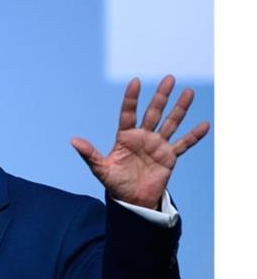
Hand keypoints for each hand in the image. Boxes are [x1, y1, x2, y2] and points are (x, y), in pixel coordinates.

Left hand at [70, 75, 208, 208]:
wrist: (132, 200)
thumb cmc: (115, 183)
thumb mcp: (101, 169)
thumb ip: (89, 154)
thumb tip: (73, 140)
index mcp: (125, 137)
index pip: (129, 113)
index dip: (131, 98)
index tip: (136, 81)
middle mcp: (143, 137)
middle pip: (153, 112)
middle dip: (161, 96)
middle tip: (169, 78)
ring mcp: (157, 145)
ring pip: (171, 123)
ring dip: (180, 109)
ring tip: (189, 92)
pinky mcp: (169, 157)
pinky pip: (183, 144)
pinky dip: (194, 136)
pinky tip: (205, 125)